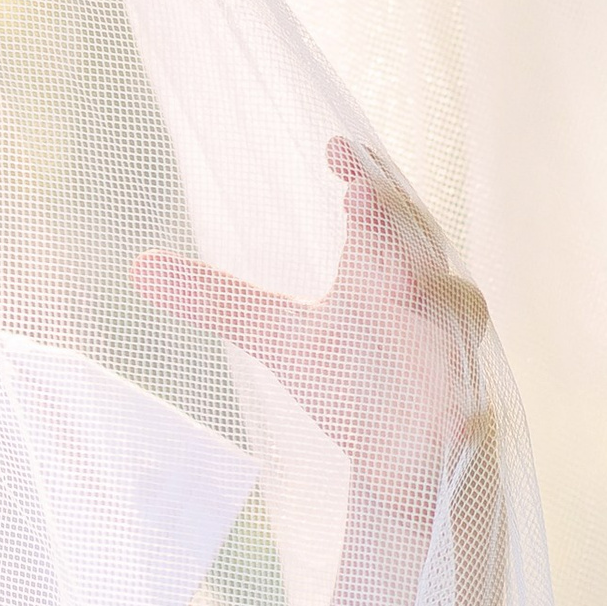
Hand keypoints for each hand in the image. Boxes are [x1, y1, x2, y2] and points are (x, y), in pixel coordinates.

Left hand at [132, 140, 485, 521]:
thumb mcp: (274, 335)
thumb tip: (139, 267)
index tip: (334, 149)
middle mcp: (420, 297)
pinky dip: (459, 392)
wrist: (398, 456)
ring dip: (430, 291)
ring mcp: (448, 348)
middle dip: (393, 221)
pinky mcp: (465, 406)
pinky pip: (468, 392)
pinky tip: (451, 405)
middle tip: (360, 193)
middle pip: (417, 245)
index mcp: (376, 270)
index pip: (374, 211)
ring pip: (455, 307)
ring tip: (400, 281)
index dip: (362, 177)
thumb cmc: (348, 379)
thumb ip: (216, 299)